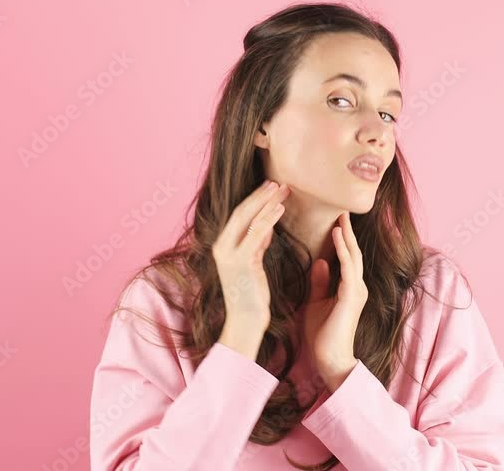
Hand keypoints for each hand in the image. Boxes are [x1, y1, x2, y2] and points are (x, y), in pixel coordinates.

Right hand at [212, 180, 290, 333]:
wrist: (245, 322)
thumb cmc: (251, 296)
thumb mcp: (254, 264)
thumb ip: (257, 244)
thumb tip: (267, 225)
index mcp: (222, 247)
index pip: (238, 215)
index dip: (254, 199)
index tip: (271, 187)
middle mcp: (221, 247)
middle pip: (241, 212)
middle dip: (260, 195)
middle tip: (278, 181)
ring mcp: (229, 254)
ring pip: (248, 219)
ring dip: (266, 201)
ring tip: (282, 188)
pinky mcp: (241, 261)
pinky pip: (256, 233)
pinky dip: (268, 218)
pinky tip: (280, 208)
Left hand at [303, 211, 368, 391]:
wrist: (330, 360)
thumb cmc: (323, 335)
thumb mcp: (317, 303)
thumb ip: (320, 283)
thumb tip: (321, 261)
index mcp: (349, 287)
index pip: (346, 256)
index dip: (341, 237)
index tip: (333, 219)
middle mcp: (357, 286)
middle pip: (353, 251)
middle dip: (346, 230)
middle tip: (340, 209)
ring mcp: (357, 290)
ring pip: (353, 255)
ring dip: (346, 235)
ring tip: (340, 215)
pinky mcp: (352, 295)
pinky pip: (348, 267)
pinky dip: (343, 249)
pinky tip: (336, 235)